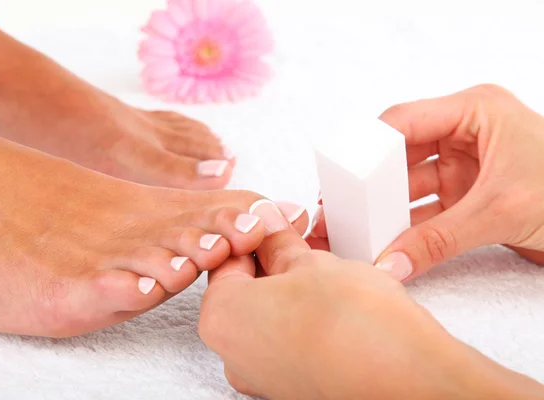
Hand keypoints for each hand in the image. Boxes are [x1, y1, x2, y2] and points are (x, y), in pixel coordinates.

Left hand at [198, 201, 541, 398]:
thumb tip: (268, 224)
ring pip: (266, 318)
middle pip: (244, 291)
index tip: (280, 226)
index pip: (227, 258)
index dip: (256, 234)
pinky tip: (333, 311)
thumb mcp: (313, 262)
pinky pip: (285, 344)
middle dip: (273, 265)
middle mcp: (232, 355)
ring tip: (327, 280)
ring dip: (288, 294)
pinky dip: (301, 323)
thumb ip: (279, 242)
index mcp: (221, 317)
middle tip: (307, 249)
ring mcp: (260, 377)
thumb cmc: (357, 321)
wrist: (409, 381)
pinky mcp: (289, 390)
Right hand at [309, 84, 543, 280]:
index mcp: (475, 111)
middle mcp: (464, 134)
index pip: (405, 120)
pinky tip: (386, 240)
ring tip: (358, 227)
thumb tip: (389, 263)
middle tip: (342, 204)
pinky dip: (407, 226)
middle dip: (372, 182)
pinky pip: (425, 208)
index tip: (342, 174)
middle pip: (400, 154)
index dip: (369, 146)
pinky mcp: (465, 195)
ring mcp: (463, 166)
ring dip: (386, 208)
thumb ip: (438, 240)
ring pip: (410, 184)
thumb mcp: (500, 210)